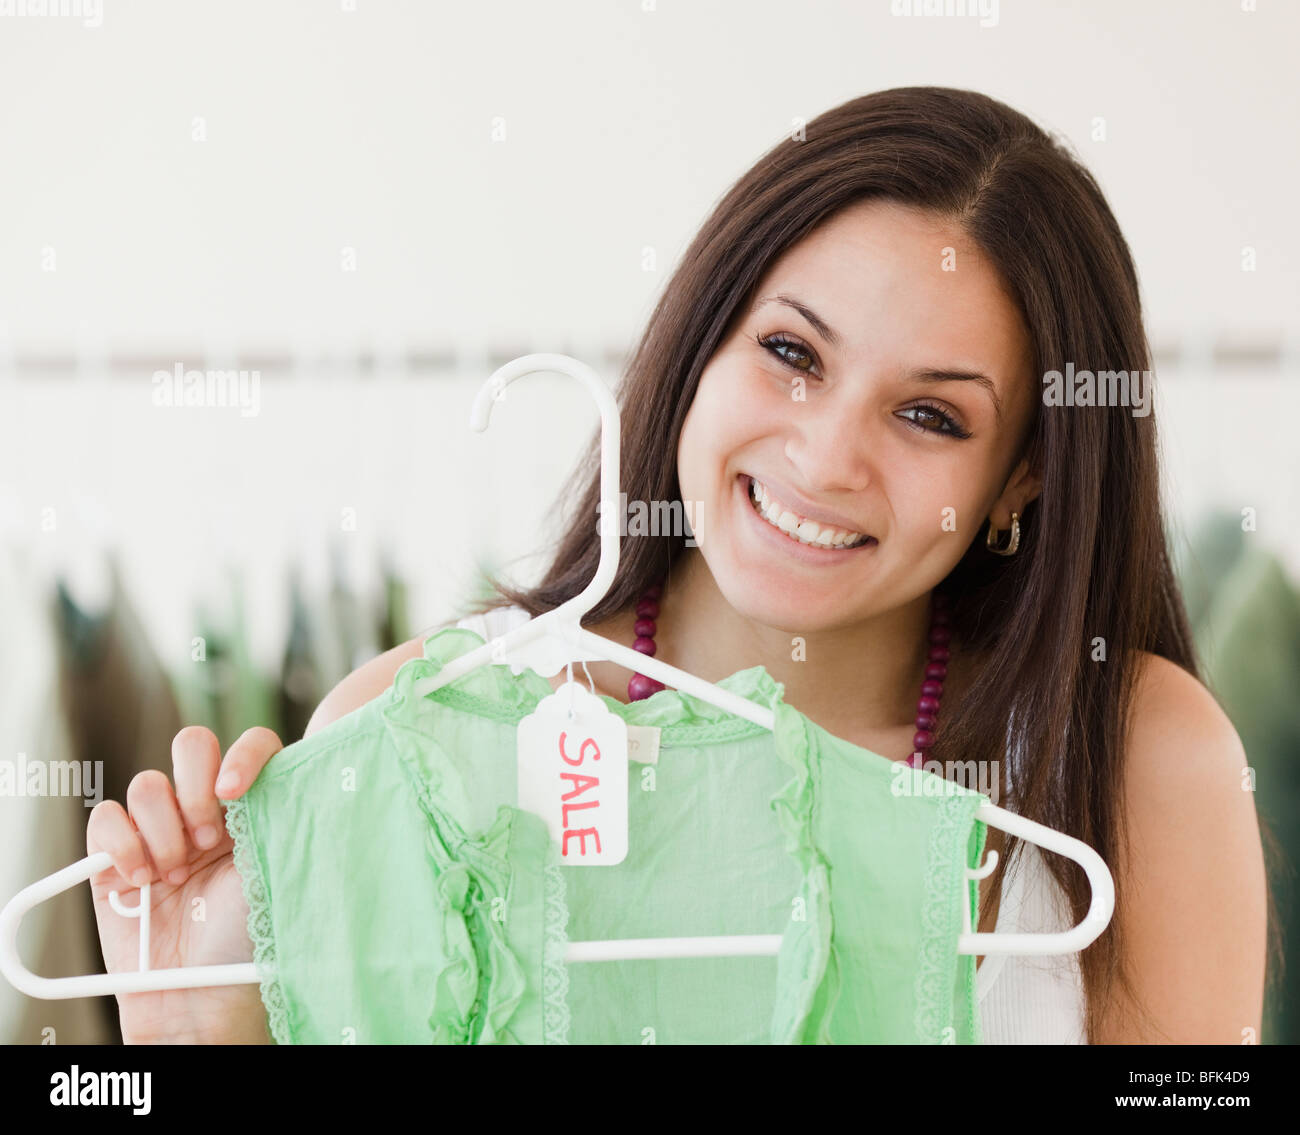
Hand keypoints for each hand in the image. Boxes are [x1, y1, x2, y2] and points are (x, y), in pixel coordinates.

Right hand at [86, 726, 283, 1043]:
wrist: (201, 996)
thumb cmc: (250, 939)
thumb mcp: (279, 869)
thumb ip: (281, 815)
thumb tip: (289, 769)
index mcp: (254, 805)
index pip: (252, 745)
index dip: (243, 755)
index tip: (235, 790)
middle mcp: (207, 809)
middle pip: (192, 746)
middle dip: (195, 785)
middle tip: (208, 838)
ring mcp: (160, 830)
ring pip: (148, 784)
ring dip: (163, 829)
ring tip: (177, 875)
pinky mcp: (114, 856)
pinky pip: (106, 818)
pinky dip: (121, 844)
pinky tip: (141, 879)